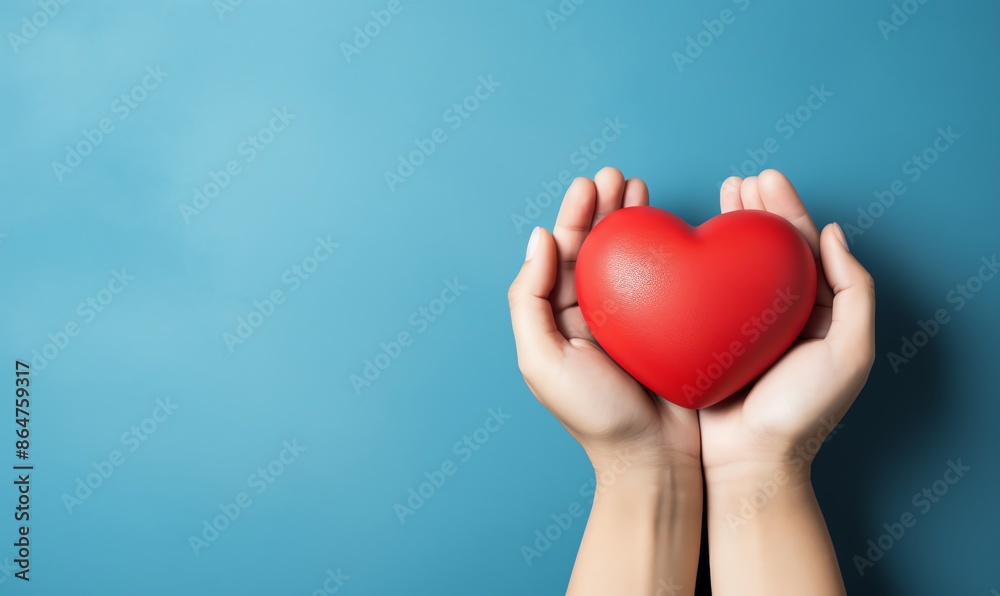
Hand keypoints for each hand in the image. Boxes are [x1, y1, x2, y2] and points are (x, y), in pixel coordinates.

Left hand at [508, 167, 699, 471]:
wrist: (654, 460)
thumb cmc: (596, 416)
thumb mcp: (542, 360)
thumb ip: (530, 300)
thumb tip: (539, 239)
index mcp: (559, 319)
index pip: (562, 255)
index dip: (574, 216)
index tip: (589, 185)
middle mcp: (591, 315)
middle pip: (595, 248)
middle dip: (603, 209)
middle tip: (618, 176)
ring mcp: (631, 320)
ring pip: (628, 258)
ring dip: (631, 221)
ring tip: (639, 188)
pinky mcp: (667, 326)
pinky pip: (663, 280)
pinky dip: (665, 251)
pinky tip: (672, 228)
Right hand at [699, 169, 876, 480]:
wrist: (749, 461)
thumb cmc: (802, 413)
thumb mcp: (850, 352)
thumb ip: (853, 292)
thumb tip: (834, 234)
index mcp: (813, 312)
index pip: (801, 248)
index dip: (786, 209)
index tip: (766, 177)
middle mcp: (776, 314)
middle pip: (767, 249)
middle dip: (756, 210)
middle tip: (740, 181)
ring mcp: (738, 325)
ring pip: (734, 264)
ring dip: (729, 227)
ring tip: (720, 196)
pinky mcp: (706, 338)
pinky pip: (702, 292)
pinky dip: (698, 263)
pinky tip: (687, 242)